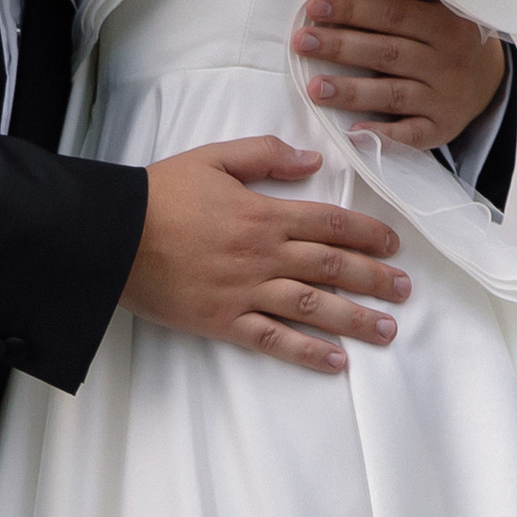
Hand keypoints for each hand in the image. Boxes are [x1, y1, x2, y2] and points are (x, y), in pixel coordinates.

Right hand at [121, 137, 409, 375]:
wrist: (112, 236)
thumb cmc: (158, 195)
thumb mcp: (213, 158)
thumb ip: (263, 155)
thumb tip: (310, 160)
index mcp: (263, 214)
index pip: (330, 223)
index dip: (367, 234)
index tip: (392, 245)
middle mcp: (262, 255)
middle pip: (331, 267)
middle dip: (374, 279)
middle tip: (404, 290)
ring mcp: (244, 292)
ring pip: (312, 307)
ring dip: (355, 319)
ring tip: (387, 329)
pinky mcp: (223, 321)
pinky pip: (272, 340)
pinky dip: (306, 352)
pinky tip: (335, 361)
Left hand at [294, 0, 505, 149]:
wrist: (490, 81)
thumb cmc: (452, 38)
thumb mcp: (446, 7)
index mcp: (445, 25)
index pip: (392, 15)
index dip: (353, 10)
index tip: (317, 7)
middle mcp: (445, 62)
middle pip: (386, 53)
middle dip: (341, 47)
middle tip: (303, 42)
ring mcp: (443, 98)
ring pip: (393, 94)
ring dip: (352, 91)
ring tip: (315, 87)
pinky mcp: (439, 129)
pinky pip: (410, 135)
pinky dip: (383, 134)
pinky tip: (353, 131)